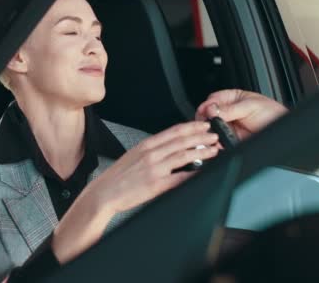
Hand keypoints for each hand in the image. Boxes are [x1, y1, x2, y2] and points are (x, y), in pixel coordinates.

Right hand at [91, 121, 219, 214]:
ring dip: (202, 151)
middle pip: (182, 141)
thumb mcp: (133, 156)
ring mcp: (155, 168)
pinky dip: (194, 173)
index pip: (173, 131)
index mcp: (145, 145)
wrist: (104, 193)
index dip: (191, 126)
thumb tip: (169, 148)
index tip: (202, 125)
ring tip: (214, 150)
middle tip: (214, 135)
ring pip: (184, 155)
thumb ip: (151, 151)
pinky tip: (203, 171)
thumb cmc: (117, 177)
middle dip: (201, 136)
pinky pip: (180, 177)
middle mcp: (151, 154)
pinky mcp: (157, 184)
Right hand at [195, 89, 287, 138]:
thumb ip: (230, 108)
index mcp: (233, 98)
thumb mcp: (251, 107)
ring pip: (212, 128)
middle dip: (206, 119)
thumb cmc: (273, 114)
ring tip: (212, 133)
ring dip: (210, 131)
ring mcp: (229, 126)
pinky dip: (215, 142)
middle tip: (207, 123)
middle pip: (209, 114)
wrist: (285, 134)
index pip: (213, 99)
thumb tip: (211, 109)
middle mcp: (229, 112)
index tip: (206, 111)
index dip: (208, 105)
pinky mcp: (231, 139)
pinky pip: (218, 140)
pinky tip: (216, 141)